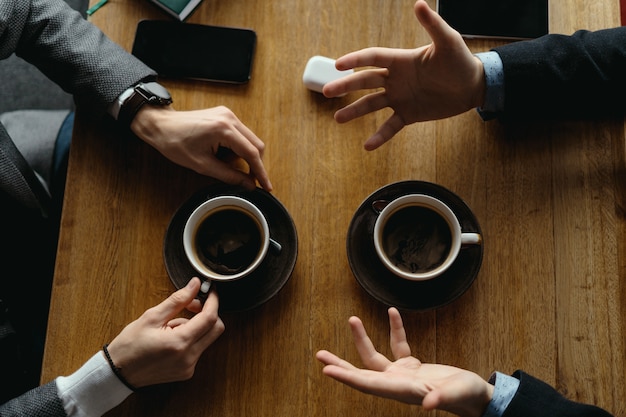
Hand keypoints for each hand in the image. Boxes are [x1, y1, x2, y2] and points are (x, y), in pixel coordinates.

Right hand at [106, 277, 224, 387]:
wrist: (118, 373)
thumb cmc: (130, 345)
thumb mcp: (151, 317)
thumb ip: (177, 300)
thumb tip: (195, 285)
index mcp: (180, 343)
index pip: (210, 318)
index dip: (213, 301)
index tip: (210, 291)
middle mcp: (189, 357)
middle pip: (216, 329)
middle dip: (207, 313)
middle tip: (190, 305)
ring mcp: (189, 367)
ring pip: (207, 338)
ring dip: (196, 326)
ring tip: (170, 326)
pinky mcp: (187, 372)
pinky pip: (198, 349)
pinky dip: (190, 338)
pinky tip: (171, 338)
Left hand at [131, 105, 271, 190]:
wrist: (161, 125)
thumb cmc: (175, 142)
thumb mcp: (202, 165)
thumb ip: (229, 176)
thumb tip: (248, 184)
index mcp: (224, 129)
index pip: (252, 153)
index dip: (261, 172)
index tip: (266, 186)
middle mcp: (229, 118)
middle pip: (256, 145)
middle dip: (253, 165)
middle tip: (247, 180)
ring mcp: (228, 115)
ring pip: (249, 140)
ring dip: (242, 156)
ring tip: (221, 162)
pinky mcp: (225, 115)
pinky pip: (240, 134)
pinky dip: (236, 148)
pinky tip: (221, 153)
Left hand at [316, 307, 492, 416]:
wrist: (476, 396)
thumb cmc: (467, 396)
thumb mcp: (457, 394)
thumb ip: (441, 398)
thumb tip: (428, 404)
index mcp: (403, 390)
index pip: (368, 383)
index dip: (347, 377)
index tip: (327, 370)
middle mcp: (397, 383)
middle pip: (362, 373)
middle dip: (340, 365)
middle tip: (320, 355)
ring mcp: (403, 375)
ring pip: (375, 358)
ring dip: (362, 339)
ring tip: (352, 319)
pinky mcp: (411, 367)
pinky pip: (398, 345)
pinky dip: (395, 330)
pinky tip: (392, 313)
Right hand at [323, 0, 484, 149]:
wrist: (473, 87)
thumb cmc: (460, 61)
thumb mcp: (448, 41)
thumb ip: (432, 25)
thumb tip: (419, 4)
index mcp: (400, 60)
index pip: (372, 58)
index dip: (355, 60)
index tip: (338, 65)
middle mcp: (395, 79)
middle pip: (364, 81)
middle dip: (345, 86)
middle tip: (327, 91)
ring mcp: (400, 97)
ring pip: (371, 104)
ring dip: (355, 111)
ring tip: (338, 119)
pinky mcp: (409, 114)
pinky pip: (390, 126)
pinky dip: (379, 136)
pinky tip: (367, 146)